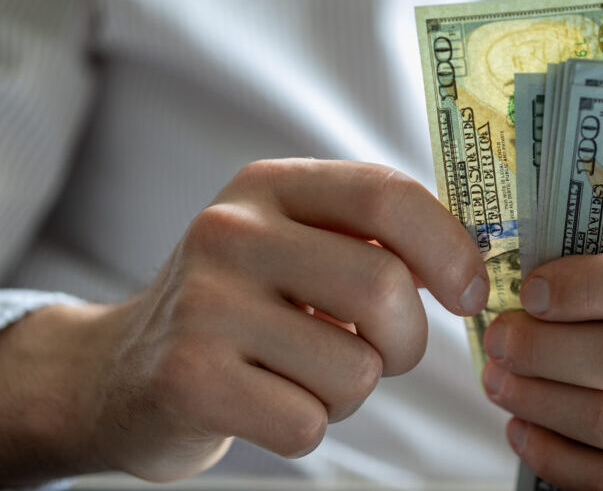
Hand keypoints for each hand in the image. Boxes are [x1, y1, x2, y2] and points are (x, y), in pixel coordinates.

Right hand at [0, 159, 488, 483]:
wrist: (123, 370)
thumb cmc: (242, 307)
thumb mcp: (294, 244)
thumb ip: (373, 239)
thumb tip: (470, 266)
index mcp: (271, 185)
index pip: (387, 195)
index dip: (450, 249)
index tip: (469, 294)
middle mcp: (231, 231)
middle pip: (382, 288)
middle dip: (407, 341)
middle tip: (388, 352)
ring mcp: (204, 303)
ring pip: (354, 370)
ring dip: (351, 390)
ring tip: (303, 373)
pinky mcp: (188, 377)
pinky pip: (308, 422)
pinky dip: (308, 427)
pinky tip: (267, 402)